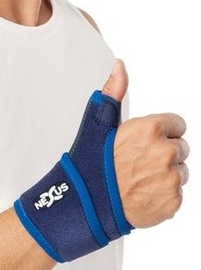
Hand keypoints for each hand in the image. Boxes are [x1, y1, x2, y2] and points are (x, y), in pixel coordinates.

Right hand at [103, 59, 189, 227]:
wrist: (88, 203)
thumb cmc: (91, 163)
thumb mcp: (98, 122)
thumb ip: (114, 91)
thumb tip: (119, 66)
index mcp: (150, 129)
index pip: (177, 124)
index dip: (161, 131)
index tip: (147, 140)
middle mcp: (165, 152)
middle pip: (180, 147)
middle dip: (164, 152)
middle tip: (140, 160)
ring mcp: (171, 178)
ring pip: (181, 171)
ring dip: (166, 173)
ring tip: (141, 177)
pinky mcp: (173, 201)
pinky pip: (178, 193)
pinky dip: (164, 194)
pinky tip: (144, 191)